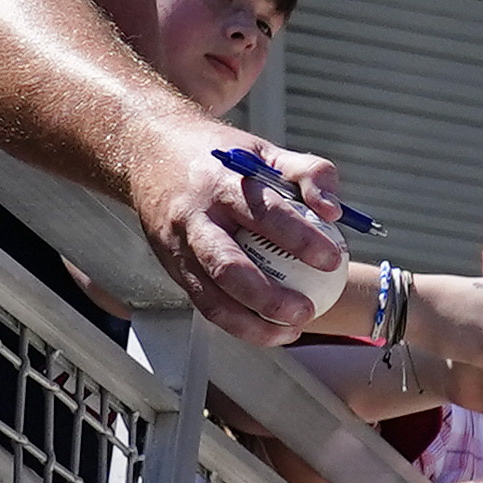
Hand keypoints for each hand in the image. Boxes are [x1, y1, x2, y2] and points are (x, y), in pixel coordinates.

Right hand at [134, 120, 359, 344]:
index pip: (264, 213)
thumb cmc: (220, 157)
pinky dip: (238, 324)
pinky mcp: (172, 268)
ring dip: (252, 324)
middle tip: (307, 310)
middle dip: (270, 298)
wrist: (148, 155)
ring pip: (212, 298)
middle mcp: (194, 218)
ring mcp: (178, 248)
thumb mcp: (264, 151)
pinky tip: (269, 330)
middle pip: (229, 267)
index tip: (333, 260)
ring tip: (291, 331)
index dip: (300, 238)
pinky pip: (205, 305)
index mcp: (222, 183)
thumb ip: (308, 173)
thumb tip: (335, 211)